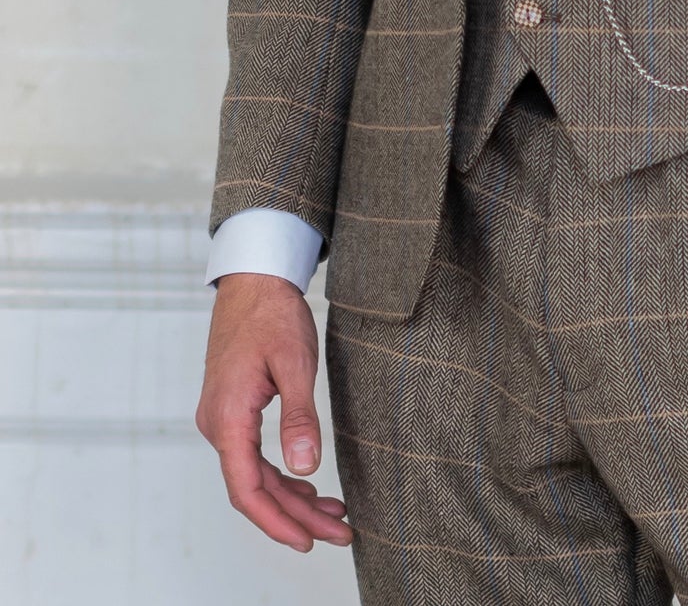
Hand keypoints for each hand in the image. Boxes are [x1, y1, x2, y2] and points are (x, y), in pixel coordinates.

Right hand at [195, 272, 352, 553]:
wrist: (253, 278)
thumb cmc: (272, 314)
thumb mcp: (294, 363)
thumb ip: (299, 418)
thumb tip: (304, 468)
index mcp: (227, 418)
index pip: (247, 490)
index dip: (278, 522)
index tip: (309, 541)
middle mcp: (217, 424)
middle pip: (254, 489)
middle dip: (296, 516)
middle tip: (339, 533)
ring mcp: (222, 418)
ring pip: (255, 474)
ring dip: (292, 498)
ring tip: (333, 515)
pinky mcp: (232, 409)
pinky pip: (254, 455)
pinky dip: (282, 474)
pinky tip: (309, 484)